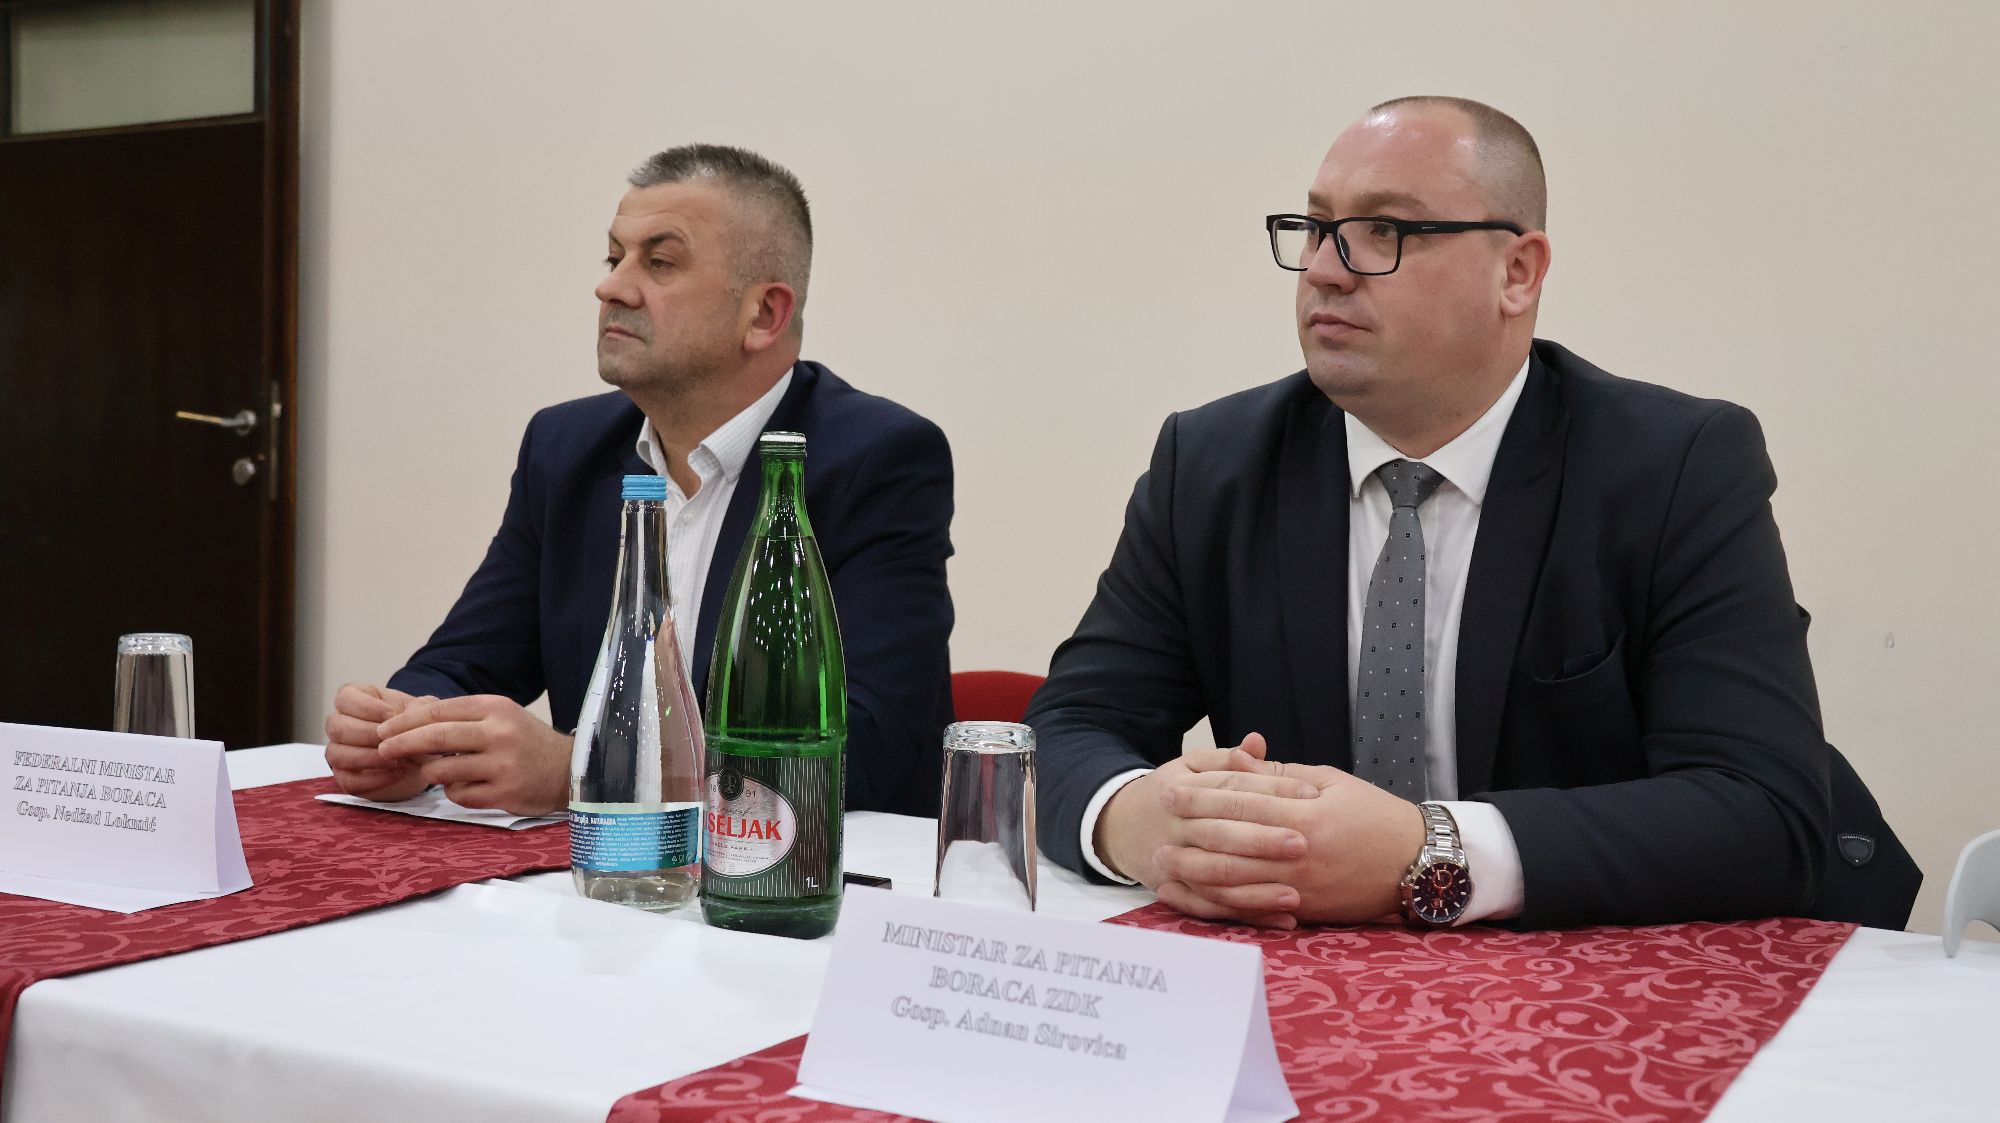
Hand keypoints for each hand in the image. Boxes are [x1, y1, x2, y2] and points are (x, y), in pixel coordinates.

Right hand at [324, 683, 430, 802]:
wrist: (422, 756)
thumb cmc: (415, 726)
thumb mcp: (421, 711)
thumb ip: (417, 708)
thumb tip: (408, 714)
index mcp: (355, 699)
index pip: (344, 698)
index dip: (366, 707)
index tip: (392, 715)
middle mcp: (340, 724)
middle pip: (336, 727)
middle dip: (368, 734)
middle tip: (394, 740)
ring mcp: (339, 751)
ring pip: (336, 755)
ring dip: (369, 758)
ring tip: (398, 759)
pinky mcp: (345, 777)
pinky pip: (348, 781)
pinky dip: (373, 780)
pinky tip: (397, 774)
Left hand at [374, 695, 571, 815]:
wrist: (568, 770)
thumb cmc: (525, 742)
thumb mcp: (499, 717)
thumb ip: (460, 717)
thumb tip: (409, 719)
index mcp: (496, 708)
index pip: (439, 711)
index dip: (405, 722)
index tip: (384, 731)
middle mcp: (499, 733)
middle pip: (436, 737)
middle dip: (401, 744)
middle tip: (382, 750)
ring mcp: (502, 765)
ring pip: (442, 770)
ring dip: (430, 772)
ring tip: (437, 772)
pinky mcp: (504, 793)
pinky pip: (459, 795)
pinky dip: (454, 792)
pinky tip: (466, 786)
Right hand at [1094, 733, 1319, 928]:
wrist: (1120, 825)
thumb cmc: (1171, 793)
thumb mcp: (1191, 766)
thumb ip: (1227, 758)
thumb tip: (1258, 742)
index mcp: (1183, 788)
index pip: (1232, 787)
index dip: (1272, 789)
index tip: (1311, 795)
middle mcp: (1175, 825)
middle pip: (1220, 832)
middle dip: (1261, 839)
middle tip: (1302, 844)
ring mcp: (1172, 860)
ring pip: (1213, 875)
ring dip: (1254, 887)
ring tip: (1295, 894)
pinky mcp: (1173, 889)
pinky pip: (1210, 907)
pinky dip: (1245, 915)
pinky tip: (1279, 919)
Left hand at [1154, 751, 1425, 925]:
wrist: (1418, 864)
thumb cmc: (1374, 816)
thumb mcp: (1332, 783)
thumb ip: (1282, 777)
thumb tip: (1240, 763)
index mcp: (1305, 815)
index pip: (1243, 804)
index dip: (1202, 796)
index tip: (1171, 788)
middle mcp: (1299, 854)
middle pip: (1231, 843)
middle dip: (1189, 831)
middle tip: (1157, 819)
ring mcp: (1300, 887)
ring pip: (1236, 881)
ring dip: (1194, 872)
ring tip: (1162, 862)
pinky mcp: (1304, 912)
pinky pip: (1253, 909)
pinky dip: (1220, 905)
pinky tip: (1194, 897)